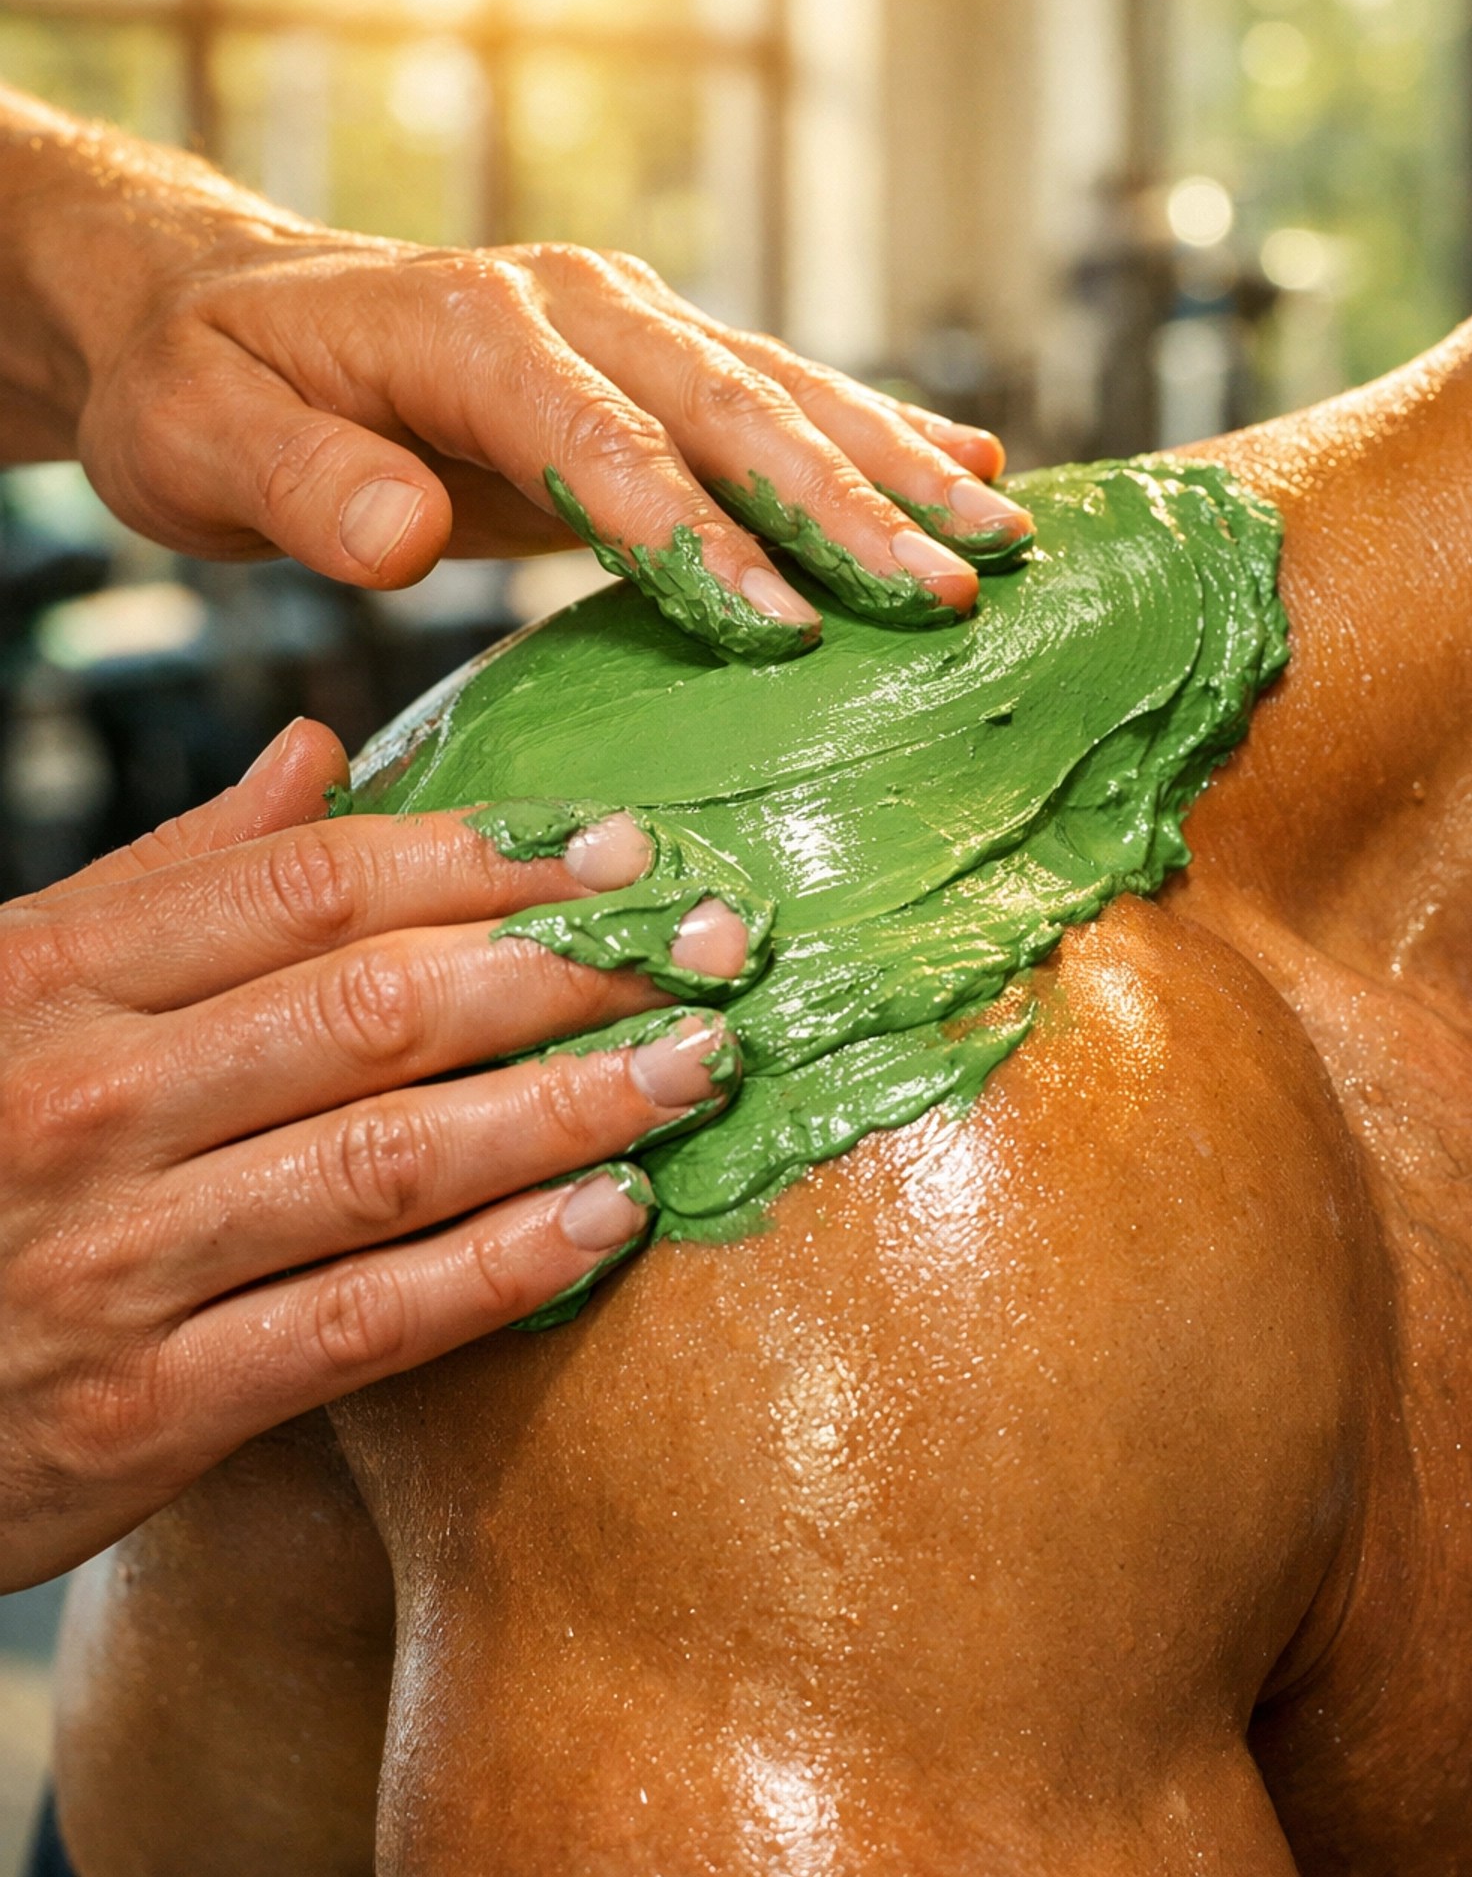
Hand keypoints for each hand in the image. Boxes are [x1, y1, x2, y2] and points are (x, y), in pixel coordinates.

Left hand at [0, 90, 1030, 657]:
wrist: (221, 312)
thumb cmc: (204, 387)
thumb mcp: (199, 438)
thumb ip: (299, 486)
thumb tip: (406, 535)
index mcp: (470, 326)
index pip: (601, 441)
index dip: (694, 536)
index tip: (780, 629)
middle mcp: (570, 303)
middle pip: (729, 409)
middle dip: (846, 507)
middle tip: (952, 592)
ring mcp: (620, 320)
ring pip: (781, 393)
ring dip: (894, 470)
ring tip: (1004, 537)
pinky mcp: (646, 358)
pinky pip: (775, 393)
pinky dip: (874, 432)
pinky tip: (967, 463)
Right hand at [0, 720, 741, 1588]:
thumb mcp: (18, 989)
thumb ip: (171, 877)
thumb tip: (319, 752)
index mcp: (59, 975)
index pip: (311, 887)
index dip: (487, 858)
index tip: (624, 849)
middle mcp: (89, 1101)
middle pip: (372, 1007)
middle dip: (564, 969)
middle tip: (714, 946)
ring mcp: (119, 1257)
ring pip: (387, 1158)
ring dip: (566, 1106)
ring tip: (697, 1066)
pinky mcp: (147, 1406)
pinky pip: (358, 1325)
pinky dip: (496, 1271)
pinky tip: (610, 1220)